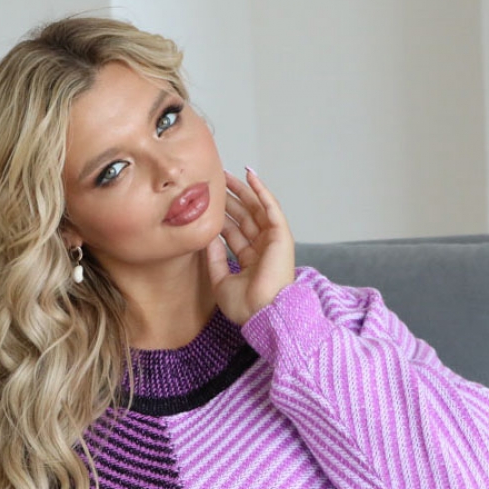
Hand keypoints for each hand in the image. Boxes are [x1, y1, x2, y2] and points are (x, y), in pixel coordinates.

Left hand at [205, 167, 295, 325]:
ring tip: (227, 175)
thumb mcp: (220, 280)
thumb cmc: (245, 306)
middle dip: (230, 200)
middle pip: (244, 218)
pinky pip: (271, 208)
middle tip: (214, 183)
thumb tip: (207, 237)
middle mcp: (262, 249)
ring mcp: (273, 241)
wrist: (262, 313)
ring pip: (256, 209)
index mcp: (250, 261)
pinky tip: (250, 176)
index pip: (234, 234)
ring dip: (243, 191)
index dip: (222, 218)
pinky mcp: (281, 235)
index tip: (208, 205)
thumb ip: (214, 259)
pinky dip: (261, 191)